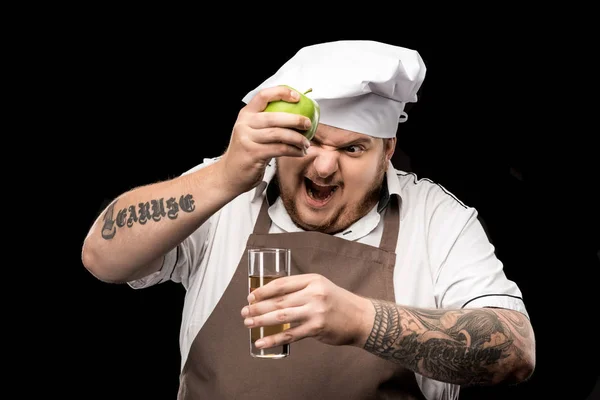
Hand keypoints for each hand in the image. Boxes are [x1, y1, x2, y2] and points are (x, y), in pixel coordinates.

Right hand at [218, 85, 311, 194]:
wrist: (230, 174)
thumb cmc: (246, 152)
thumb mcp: (252, 132)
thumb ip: (267, 122)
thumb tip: (295, 113)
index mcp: (246, 114)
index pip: (263, 96)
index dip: (281, 93)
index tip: (297, 97)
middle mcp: (244, 124)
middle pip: (274, 117)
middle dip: (296, 119)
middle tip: (308, 124)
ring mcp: (247, 139)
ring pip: (279, 134)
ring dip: (297, 138)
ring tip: (306, 143)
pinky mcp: (253, 154)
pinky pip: (279, 149)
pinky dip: (293, 150)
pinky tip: (299, 152)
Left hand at [241, 273, 373, 349]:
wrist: (361, 318)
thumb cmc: (337, 302)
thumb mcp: (321, 287)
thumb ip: (300, 290)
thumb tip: (272, 297)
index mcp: (312, 280)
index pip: (282, 283)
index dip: (263, 290)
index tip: (251, 296)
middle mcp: (313, 293)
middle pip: (279, 301)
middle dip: (258, 307)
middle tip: (244, 312)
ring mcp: (315, 311)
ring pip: (281, 317)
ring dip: (261, 321)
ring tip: (248, 324)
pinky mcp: (317, 328)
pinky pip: (290, 334)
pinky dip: (273, 339)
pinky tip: (261, 341)